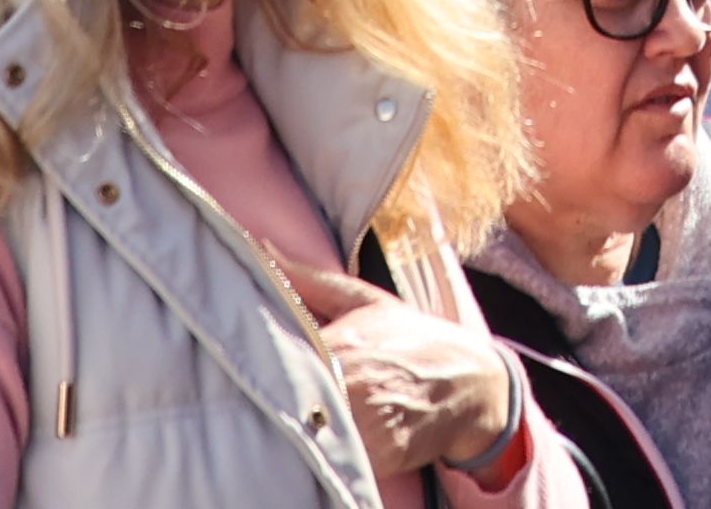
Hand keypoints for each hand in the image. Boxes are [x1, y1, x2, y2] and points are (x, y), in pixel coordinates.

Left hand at [277, 254, 517, 479]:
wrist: (471, 384)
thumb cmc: (413, 339)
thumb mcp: (366, 301)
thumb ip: (309, 280)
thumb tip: (259, 249)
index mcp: (337, 343)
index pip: (273, 359)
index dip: (255, 366)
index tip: (238, 367)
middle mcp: (348, 384)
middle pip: (285, 402)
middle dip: (274, 401)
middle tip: (261, 399)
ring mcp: (363, 424)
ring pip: (307, 436)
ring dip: (297, 431)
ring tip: (294, 423)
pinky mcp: (377, 458)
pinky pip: (335, 462)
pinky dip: (325, 457)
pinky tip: (324, 445)